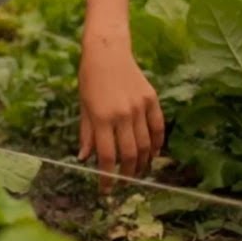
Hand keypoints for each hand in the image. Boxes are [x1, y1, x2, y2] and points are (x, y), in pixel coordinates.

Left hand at [77, 26, 165, 193]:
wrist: (107, 51)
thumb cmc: (89, 79)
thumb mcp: (83, 106)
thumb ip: (86, 133)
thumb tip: (84, 159)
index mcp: (101, 117)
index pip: (106, 156)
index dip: (107, 177)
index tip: (106, 190)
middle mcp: (122, 114)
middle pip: (129, 154)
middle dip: (127, 174)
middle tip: (123, 182)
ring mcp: (139, 107)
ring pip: (145, 144)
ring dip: (142, 162)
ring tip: (138, 172)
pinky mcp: (152, 99)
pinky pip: (158, 128)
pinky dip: (157, 144)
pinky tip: (153, 154)